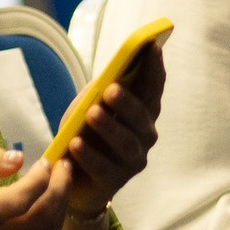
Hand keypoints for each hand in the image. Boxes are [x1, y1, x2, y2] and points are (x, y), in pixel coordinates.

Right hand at [0, 146, 71, 229]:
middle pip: (41, 215)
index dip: (40, 178)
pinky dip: (53, 226)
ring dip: (61, 205)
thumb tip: (18, 158)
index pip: (19, 199)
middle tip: (64, 168)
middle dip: (60, 187)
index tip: (46, 162)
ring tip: (60, 186)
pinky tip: (50, 210)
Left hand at [48, 51, 165, 229]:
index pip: (152, 88)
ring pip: (126, 143)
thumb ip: (98, 93)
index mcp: (142, 112)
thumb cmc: (85, 134)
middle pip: (142, 116)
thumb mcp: (88, 107)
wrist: (74, 178)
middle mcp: (145, 135)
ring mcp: (133, 159)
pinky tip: (76, 143)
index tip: (152, 48)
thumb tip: (107, 78)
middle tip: (111, 89)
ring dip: (110, 126)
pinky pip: (104, 167)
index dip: (155, 69)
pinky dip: (90, 155)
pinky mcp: (116, 181)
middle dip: (128, 101)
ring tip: (92, 113)